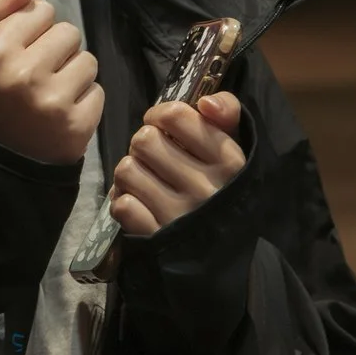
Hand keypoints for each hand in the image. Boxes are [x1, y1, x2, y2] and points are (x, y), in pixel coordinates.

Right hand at [0, 0, 103, 163]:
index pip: (40, 10)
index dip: (34, 28)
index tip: (24, 48)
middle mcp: (26, 73)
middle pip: (69, 32)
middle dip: (57, 49)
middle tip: (40, 73)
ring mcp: (54, 100)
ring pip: (88, 61)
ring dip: (74, 74)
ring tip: (52, 94)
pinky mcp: (78, 124)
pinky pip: (97, 92)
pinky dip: (83, 102)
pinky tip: (62, 115)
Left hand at [109, 93, 246, 235]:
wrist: (225, 252)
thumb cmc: (224, 188)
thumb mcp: (233, 148)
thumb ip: (227, 112)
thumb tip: (206, 102)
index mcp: (227, 159)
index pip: (175, 116)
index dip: (159, 115)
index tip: (162, 125)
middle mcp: (205, 187)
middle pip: (144, 140)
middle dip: (142, 144)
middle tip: (153, 156)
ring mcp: (180, 215)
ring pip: (127, 170)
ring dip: (130, 172)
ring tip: (145, 178)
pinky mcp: (157, 237)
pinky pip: (122, 205)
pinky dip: (124, 201)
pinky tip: (139, 202)